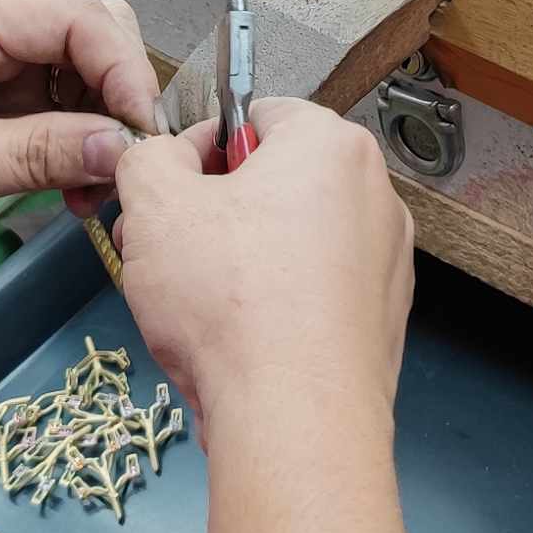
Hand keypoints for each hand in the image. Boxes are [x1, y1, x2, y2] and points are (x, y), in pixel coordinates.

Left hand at [0, 0, 157, 265]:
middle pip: (84, 39)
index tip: (142, 136)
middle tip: (124, 166)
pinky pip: (43, 108)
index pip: (79, 20)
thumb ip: (42, 152)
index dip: (125, 74)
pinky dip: (66, 145)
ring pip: (71, 76)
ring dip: (93, 130)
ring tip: (90, 192)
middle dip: (114, 99)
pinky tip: (67, 189)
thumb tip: (121, 148)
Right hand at [107, 99, 413, 424]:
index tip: (168, 186)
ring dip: (236, 262)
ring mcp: (384, 261)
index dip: (197, 149)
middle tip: (165, 250)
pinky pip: (312, 292)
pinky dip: (273, 306)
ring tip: (194, 304)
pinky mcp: (379, 318)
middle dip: (211, 212)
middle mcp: (373, 195)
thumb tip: (157, 158)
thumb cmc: (237, 310)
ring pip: (290, 241)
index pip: (253, 115)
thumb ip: (148, 157)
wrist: (293, 417)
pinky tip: (236, 339)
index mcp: (330, 146)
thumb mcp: (155, 204)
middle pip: (273, 181)